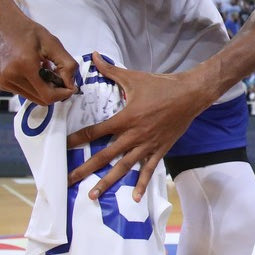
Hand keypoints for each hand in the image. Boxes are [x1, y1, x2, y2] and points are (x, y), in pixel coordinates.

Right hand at [0, 8, 76, 105]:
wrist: (0, 23)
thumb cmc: (27, 31)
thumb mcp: (53, 43)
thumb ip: (67, 65)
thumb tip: (71, 85)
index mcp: (25, 67)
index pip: (48, 96)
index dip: (63, 94)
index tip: (71, 86)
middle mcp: (11, 78)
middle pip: (42, 99)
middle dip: (55, 91)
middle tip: (60, 76)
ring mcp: (4, 82)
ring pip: (34, 97)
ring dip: (45, 89)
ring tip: (47, 70)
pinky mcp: (2, 83)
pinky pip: (25, 92)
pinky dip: (35, 86)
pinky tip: (36, 71)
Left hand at [66, 52, 211, 201]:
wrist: (190, 95)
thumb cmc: (161, 86)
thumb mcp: (134, 77)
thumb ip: (111, 70)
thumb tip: (94, 56)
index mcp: (125, 118)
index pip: (96, 131)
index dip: (77, 140)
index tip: (63, 148)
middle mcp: (134, 135)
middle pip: (104, 156)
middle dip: (84, 169)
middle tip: (67, 181)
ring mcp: (147, 145)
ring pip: (123, 167)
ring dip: (107, 182)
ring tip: (93, 196)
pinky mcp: (159, 150)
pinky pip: (148, 170)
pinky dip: (142, 184)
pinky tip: (133, 198)